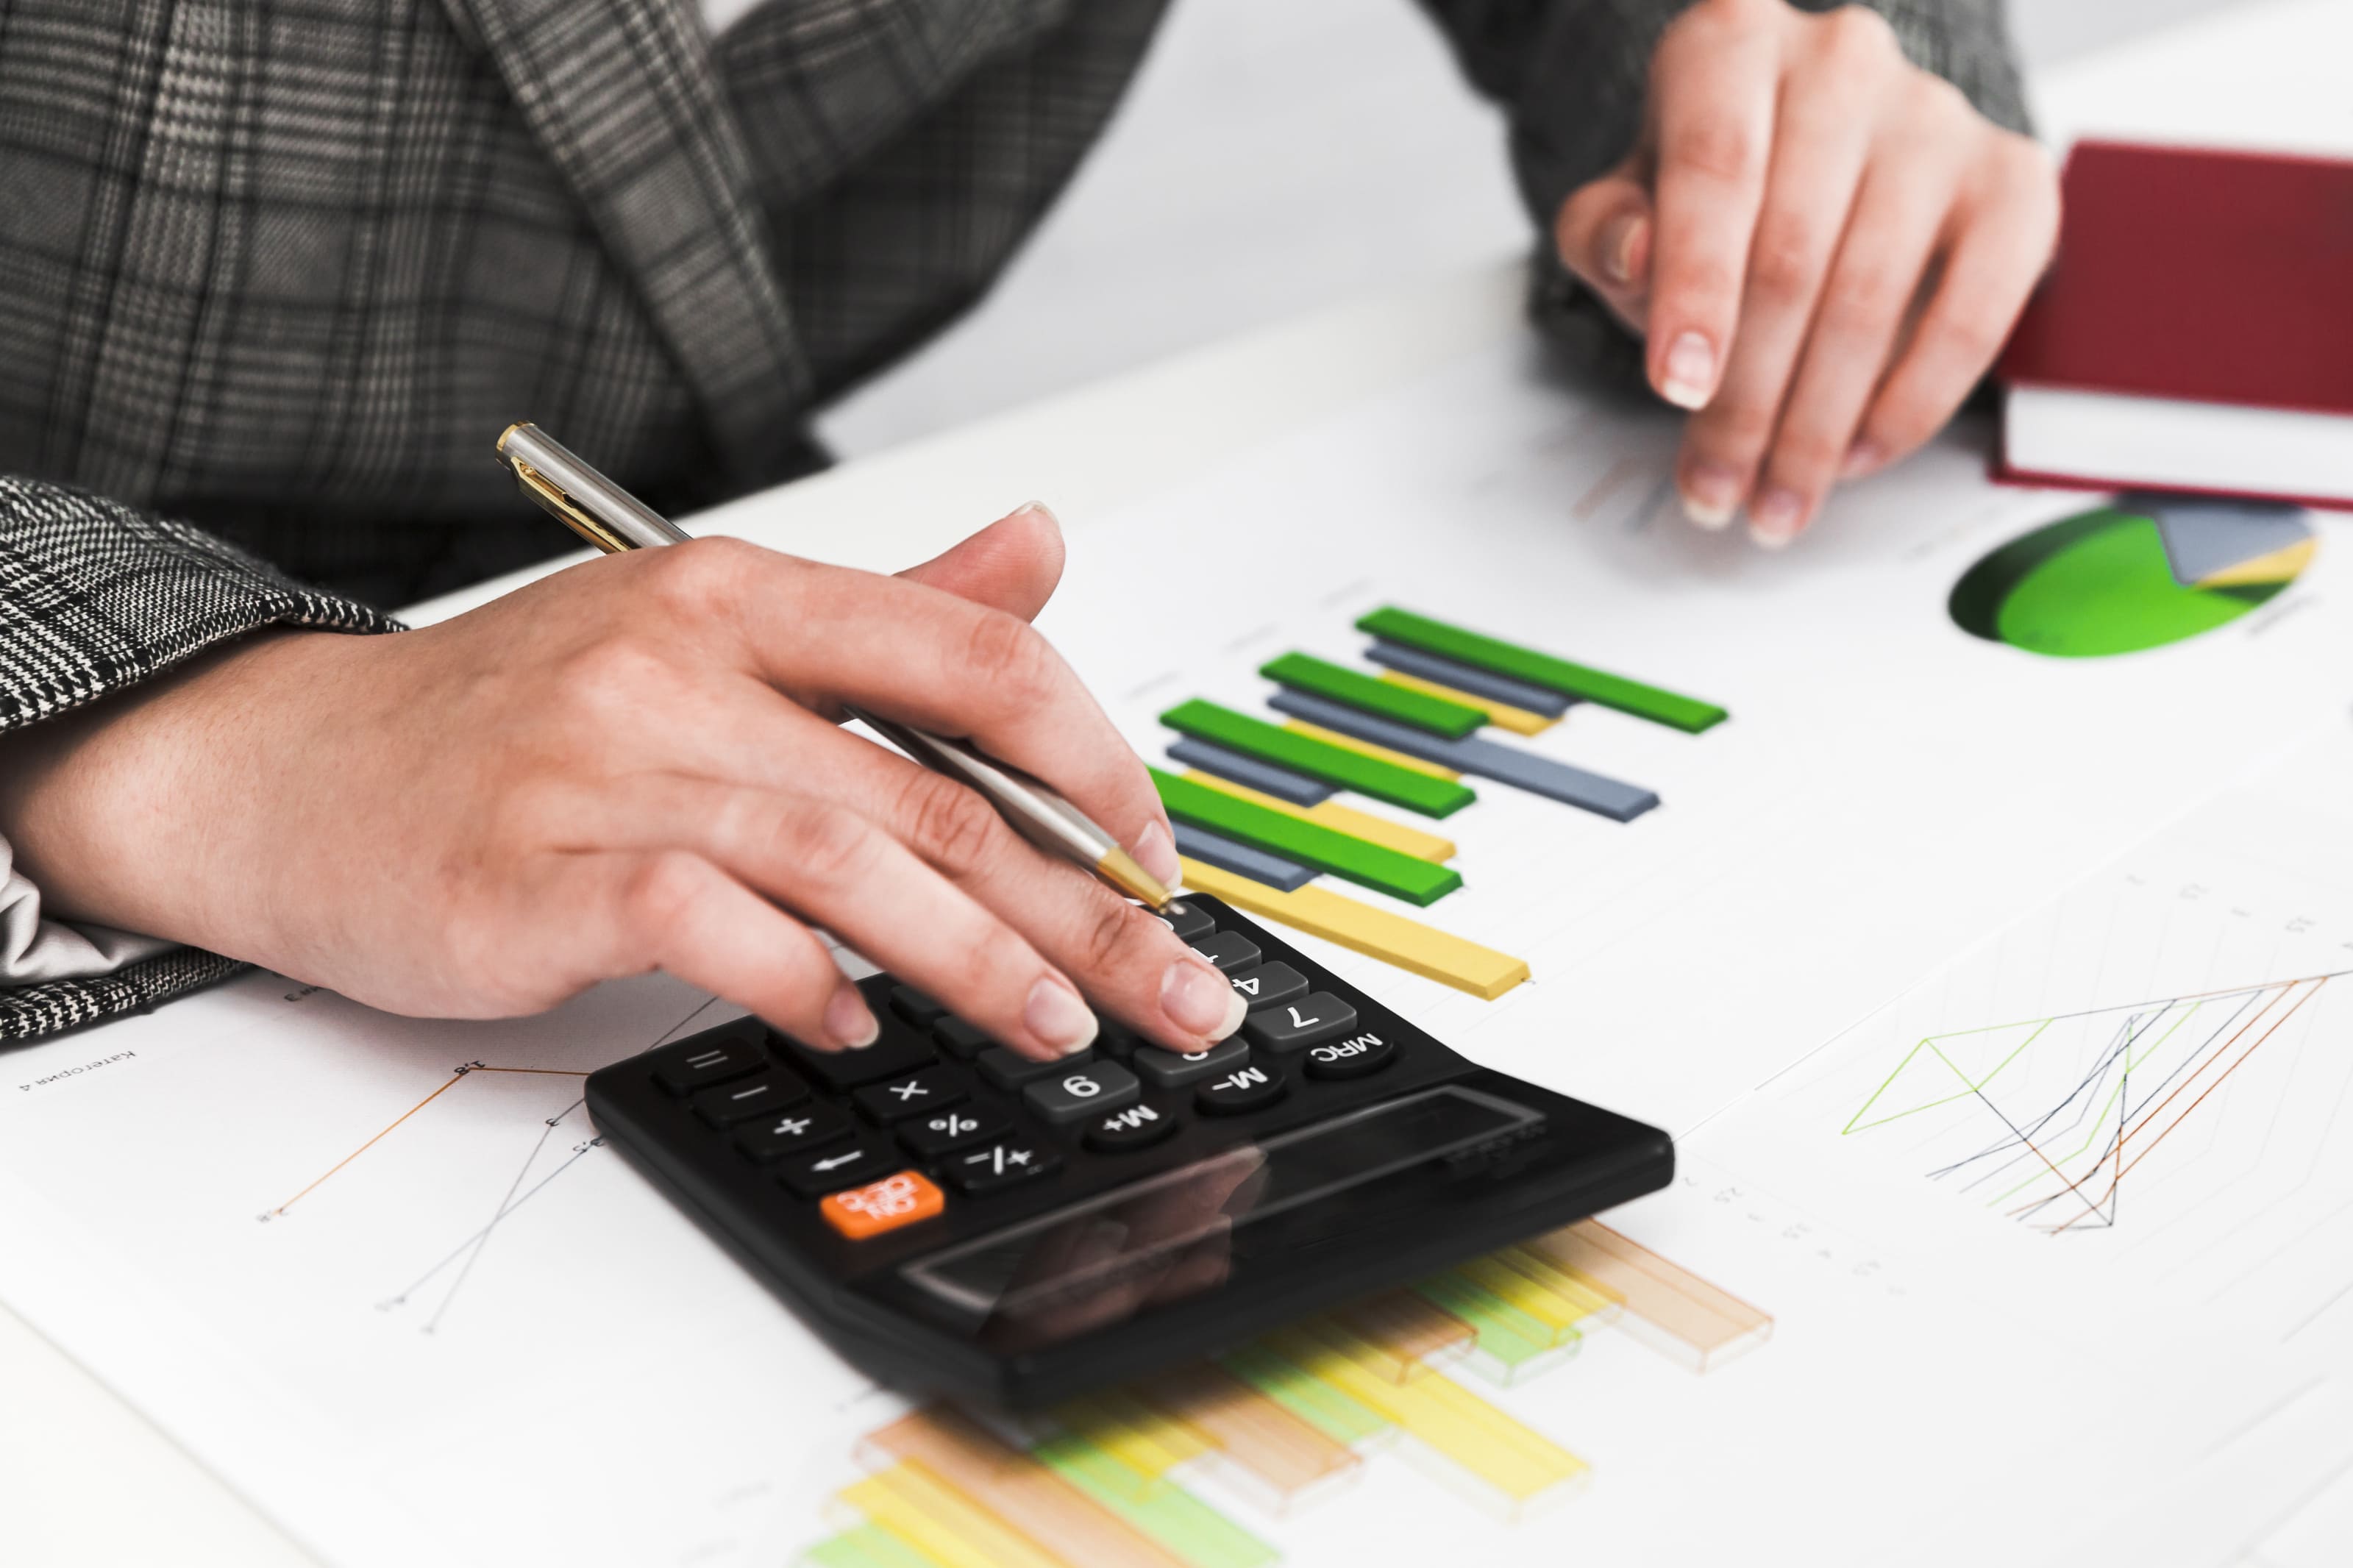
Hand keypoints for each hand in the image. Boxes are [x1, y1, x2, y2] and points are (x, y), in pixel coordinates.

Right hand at [0, 506, 1247, 1060]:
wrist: (287, 767)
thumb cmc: (513, 716)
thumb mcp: (705, 629)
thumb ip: (888, 612)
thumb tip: (1042, 549)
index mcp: (741, 592)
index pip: (975, 657)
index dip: (1093, 764)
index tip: (1154, 855)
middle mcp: (682, 663)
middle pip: (940, 791)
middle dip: (1083, 906)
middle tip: (1169, 988)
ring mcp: (607, 765)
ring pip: (849, 863)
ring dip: (978, 960)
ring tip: (1059, 1025)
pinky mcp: (538, 871)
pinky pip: (712, 929)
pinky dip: (805, 985)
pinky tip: (856, 1026)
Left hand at [1552, 0, 2059, 546]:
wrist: (1811, 157)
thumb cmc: (1712, 190)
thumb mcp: (1628, 204)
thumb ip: (1605, 233)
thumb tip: (1633, 256)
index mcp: (1732, 43)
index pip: (1715, 169)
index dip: (1695, 290)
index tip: (1676, 391)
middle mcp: (1843, 59)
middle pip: (1792, 256)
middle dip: (1746, 399)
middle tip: (1717, 488)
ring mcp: (1935, 116)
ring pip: (1871, 297)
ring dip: (1817, 427)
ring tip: (1777, 499)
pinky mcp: (2013, 177)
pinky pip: (1976, 311)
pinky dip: (1913, 400)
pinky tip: (1858, 455)